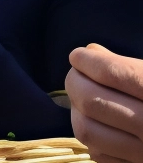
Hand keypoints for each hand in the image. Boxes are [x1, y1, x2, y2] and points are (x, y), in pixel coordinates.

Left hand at [68, 44, 142, 162]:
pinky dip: (92, 136)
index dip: (89, 61)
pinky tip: (98, 123)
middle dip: (75, 82)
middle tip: (76, 74)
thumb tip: (91, 53)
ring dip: (76, 110)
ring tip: (82, 98)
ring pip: (87, 131)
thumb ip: (130, 67)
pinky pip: (99, 154)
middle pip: (92, 101)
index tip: (79, 56)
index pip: (115, 74)